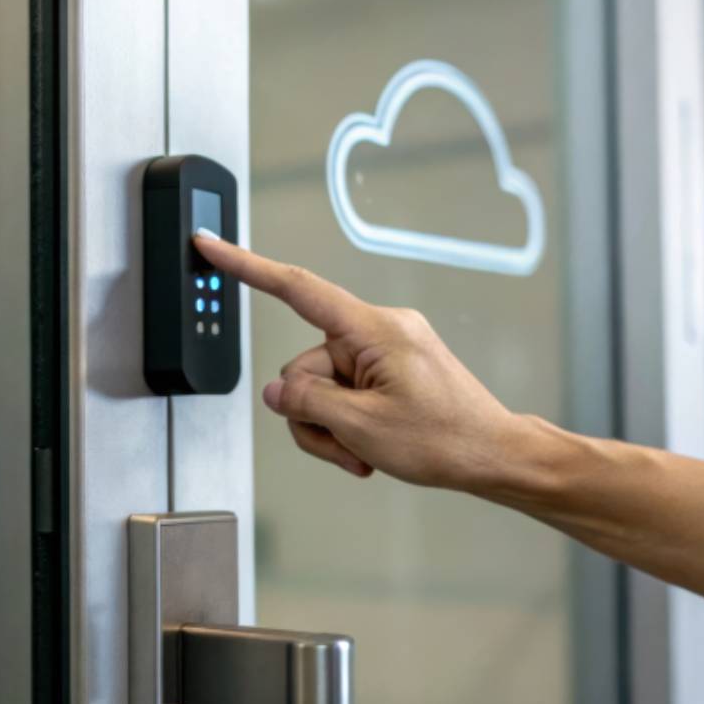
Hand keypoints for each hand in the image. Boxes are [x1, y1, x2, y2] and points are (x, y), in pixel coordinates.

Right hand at [194, 231, 528, 490]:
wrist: (493, 456)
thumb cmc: (447, 438)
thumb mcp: (362, 428)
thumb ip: (308, 404)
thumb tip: (278, 392)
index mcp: (375, 329)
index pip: (297, 289)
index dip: (246, 267)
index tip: (210, 247)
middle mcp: (379, 331)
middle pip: (305, 367)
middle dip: (314, 414)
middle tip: (348, 446)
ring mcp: (386, 351)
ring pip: (322, 389)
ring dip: (333, 428)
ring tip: (365, 451)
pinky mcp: (390, 370)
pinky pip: (346, 394)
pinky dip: (349, 425)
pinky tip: (371, 447)